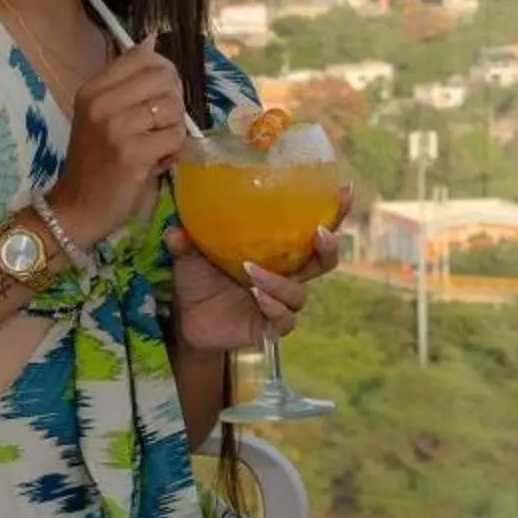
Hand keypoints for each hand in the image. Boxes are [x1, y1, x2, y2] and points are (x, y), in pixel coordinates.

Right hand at [52, 37, 194, 243]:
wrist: (77, 208)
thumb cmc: (95, 162)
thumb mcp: (101, 114)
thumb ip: (127, 80)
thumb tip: (151, 39)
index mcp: (92, 89)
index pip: (142, 56)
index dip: (163, 73)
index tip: (159, 96)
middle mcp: (101, 103)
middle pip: (163, 78)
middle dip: (174, 102)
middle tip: (161, 125)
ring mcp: (115, 127)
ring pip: (172, 108)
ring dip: (174, 129)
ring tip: (157, 145)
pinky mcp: (132, 153)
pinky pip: (175, 136)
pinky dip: (174, 151)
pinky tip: (157, 161)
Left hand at [166, 185, 349, 353]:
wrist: (187, 319)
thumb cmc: (198, 279)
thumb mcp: (189, 255)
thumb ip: (185, 240)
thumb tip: (174, 229)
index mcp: (276, 251)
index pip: (312, 230)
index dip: (333, 212)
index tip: (343, 190)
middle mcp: (286, 275)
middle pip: (324, 262)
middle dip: (329, 247)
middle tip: (319, 234)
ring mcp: (280, 302)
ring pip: (299, 293)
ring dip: (280, 282)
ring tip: (253, 272)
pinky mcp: (270, 327)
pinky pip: (283, 319)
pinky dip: (273, 307)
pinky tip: (257, 297)